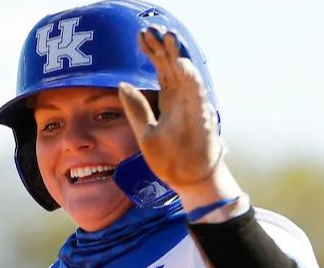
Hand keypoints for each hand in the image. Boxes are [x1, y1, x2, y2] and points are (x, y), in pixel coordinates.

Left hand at [119, 28, 242, 215]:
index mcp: (170, 101)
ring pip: (186, 75)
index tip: (140, 36)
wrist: (189, 182)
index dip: (152, 52)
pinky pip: (197, 96)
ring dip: (178, 56)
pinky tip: (181, 65)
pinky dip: (190, 80)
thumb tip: (121, 85)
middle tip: (153, 28)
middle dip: (164, 48)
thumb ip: (136, 109)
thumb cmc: (170, 159)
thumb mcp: (145, 132)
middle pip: (173, 67)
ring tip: (168, 38)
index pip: (161, 69)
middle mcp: (183, 100)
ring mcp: (194, 108)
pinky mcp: (202, 120)